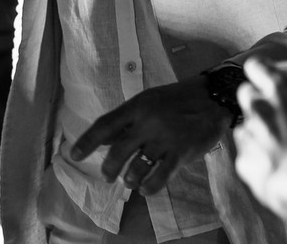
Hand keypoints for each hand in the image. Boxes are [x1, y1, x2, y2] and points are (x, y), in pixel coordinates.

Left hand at [70, 76, 232, 193]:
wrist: (213, 98)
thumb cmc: (177, 99)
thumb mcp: (148, 100)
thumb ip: (127, 120)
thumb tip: (104, 139)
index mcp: (137, 106)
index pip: (105, 125)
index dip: (87, 142)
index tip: (73, 155)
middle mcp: (148, 122)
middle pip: (118, 151)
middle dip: (109, 168)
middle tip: (107, 176)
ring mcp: (165, 138)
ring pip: (137, 167)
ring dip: (129, 179)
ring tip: (129, 182)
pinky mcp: (181, 153)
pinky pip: (160, 177)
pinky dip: (149, 187)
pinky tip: (145, 189)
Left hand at [233, 58, 286, 214]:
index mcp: (283, 92)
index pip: (257, 67)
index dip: (260, 70)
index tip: (265, 73)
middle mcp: (260, 111)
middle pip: (246, 94)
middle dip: (258, 101)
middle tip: (277, 114)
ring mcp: (250, 138)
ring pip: (245, 126)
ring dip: (258, 134)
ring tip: (281, 148)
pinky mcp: (245, 164)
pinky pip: (245, 155)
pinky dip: (256, 160)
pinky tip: (275, 169)